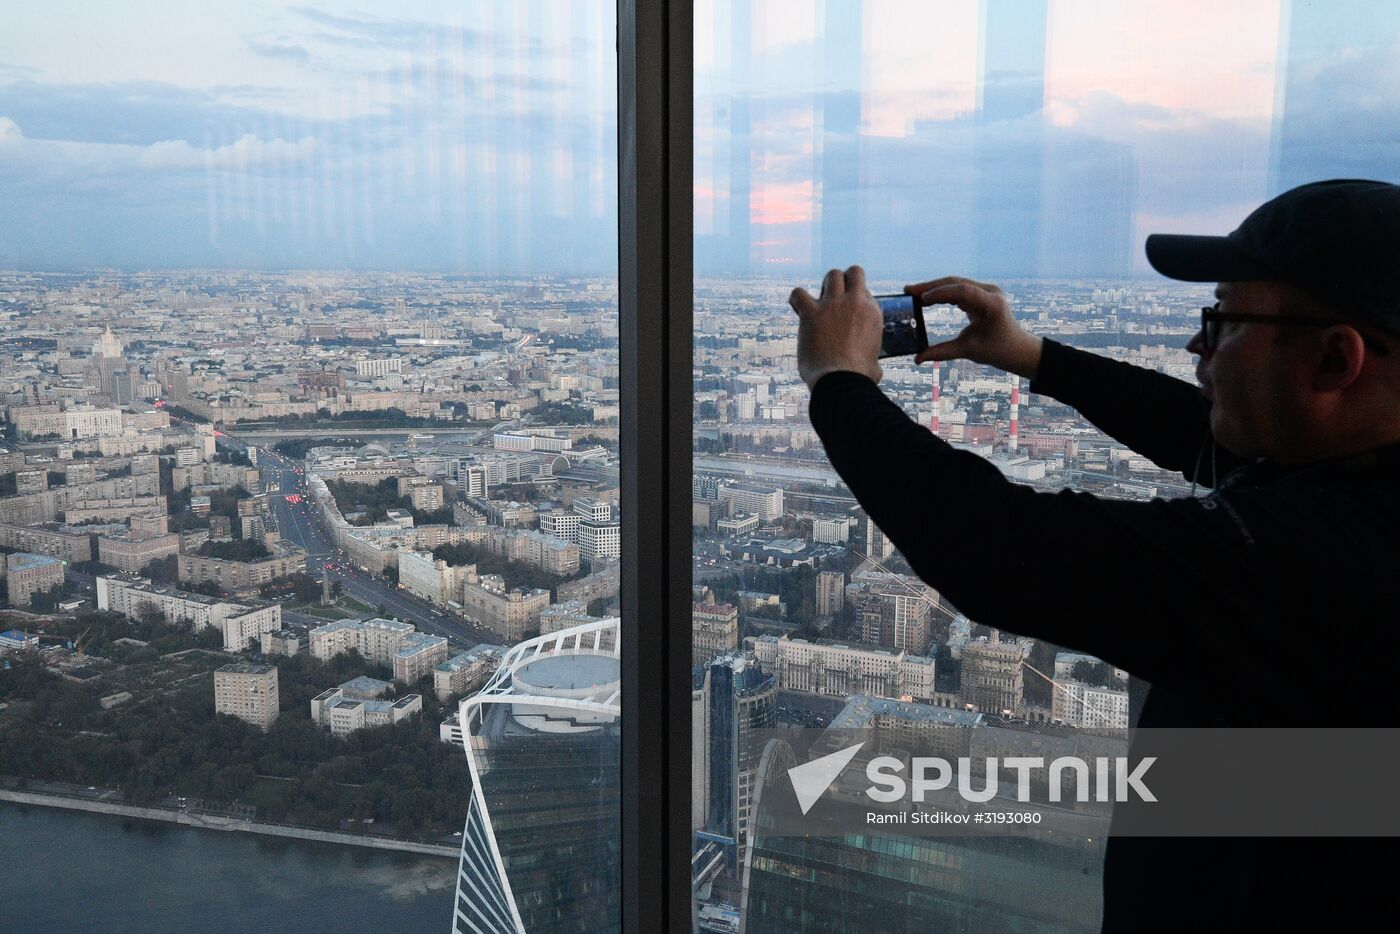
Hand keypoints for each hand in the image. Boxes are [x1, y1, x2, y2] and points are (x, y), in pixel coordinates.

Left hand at [789, 266, 882, 389]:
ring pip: (833, 275)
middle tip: (835, 300)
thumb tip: (874, 368)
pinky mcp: (812, 313)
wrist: (842, 381)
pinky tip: (798, 310)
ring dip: (825, 285)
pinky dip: (796, 299)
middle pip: (853, 273)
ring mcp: (834, 305)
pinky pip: (799, 293)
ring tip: (820, 303)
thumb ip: (873, 358)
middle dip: (844, 282)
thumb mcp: (875, 364)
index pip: (864, 293)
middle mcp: (855, 303)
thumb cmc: (859, 378)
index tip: (847, 317)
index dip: (855, 302)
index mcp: (872, 313)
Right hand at [905, 276, 1042, 378]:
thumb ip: (942, 353)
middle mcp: (990, 292)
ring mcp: (987, 291)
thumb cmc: (997, 350)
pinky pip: (959, 288)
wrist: (1017, 348)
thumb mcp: (968, 351)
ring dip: (935, 288)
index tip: (920, 300)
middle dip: (931, 287)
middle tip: (908, 291)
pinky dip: (943, 292)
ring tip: (913, 293)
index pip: (963, 291)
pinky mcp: (982, 293)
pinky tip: (927, 297)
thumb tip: (917, 358)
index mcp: (992, 304)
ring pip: (956, 283)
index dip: (940, 293)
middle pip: (956, 283)